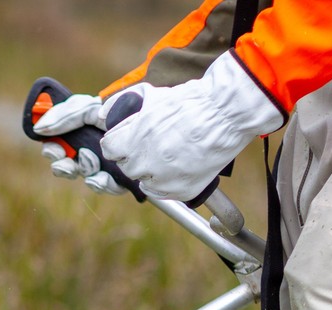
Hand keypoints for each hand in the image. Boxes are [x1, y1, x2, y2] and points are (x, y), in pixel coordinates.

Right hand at [31, 92, 125, 196]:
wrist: (168, 120)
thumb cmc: (135, 107)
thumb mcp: (97, 106)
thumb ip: (70, 113)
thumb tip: (42, 125)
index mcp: (87, 131)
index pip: (60, 143)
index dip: (51, 147)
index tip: (49, 144)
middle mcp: (96, 149)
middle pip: (67, 165)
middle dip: (62, 163)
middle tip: (64, 159)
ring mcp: (110, 165)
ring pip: (85, 177)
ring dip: (83, 170)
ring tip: (92, 160)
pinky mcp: (125, 179)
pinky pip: (105, 187)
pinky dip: (101, 183)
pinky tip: (103, 177)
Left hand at [99, 54, 282, 201]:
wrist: (228, 113)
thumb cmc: (193, 101)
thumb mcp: (154, 96)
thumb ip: (124, 105)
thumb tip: (103, 115)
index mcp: (134, 139)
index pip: (109, 148)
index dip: (120, 140)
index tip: (129, 138)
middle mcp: (145, 163)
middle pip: (126, 166)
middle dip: (135, 154)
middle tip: (155, 143)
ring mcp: (164, 179)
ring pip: (144, 181)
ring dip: (150, 170)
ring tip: (169, 154)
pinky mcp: (182, 191)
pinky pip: (163, 192)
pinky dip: (167, 182)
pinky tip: (178, 166)